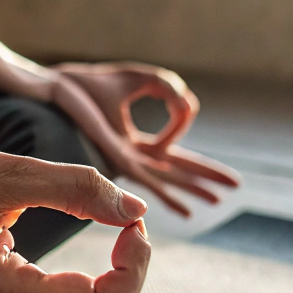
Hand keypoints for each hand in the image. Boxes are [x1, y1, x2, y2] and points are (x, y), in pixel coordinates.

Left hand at [45, 62, 240, 216]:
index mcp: (133, 142)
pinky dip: (171, 195)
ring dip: (195, 190)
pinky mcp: (117, 160)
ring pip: (168, 179)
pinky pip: (149, 181)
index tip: (179, 103)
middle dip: (205, 178)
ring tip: (221, 202)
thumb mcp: (144, 80)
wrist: (56, 88)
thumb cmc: (90, 84)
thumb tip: (189, 112)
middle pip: (176, 170)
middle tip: (235, 188)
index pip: (173, 151)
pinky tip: (187, 211)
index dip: (185, 125)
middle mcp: (131, 157)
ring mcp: (124, 162)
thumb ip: (173, 92)